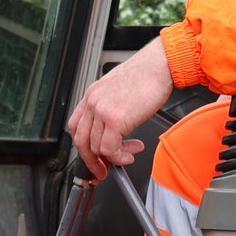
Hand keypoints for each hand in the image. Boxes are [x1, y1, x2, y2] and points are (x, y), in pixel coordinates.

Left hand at [66, 39, 174, 180]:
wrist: (160, 65)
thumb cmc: (146, 76)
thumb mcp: (119, 91)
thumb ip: (110, 109)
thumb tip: (113, 132)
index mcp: (92, 95)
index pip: (76, 127)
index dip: (83, 147)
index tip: (92, 158)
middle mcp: (93, 102)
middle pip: (81, 141)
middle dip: (92, 161)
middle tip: (103, 170)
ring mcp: (102, 110)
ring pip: (96, 147)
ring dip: (114, 157)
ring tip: (129, 153)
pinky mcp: (115, 119)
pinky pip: (110, 148)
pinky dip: (120, 156)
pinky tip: (131, 152)